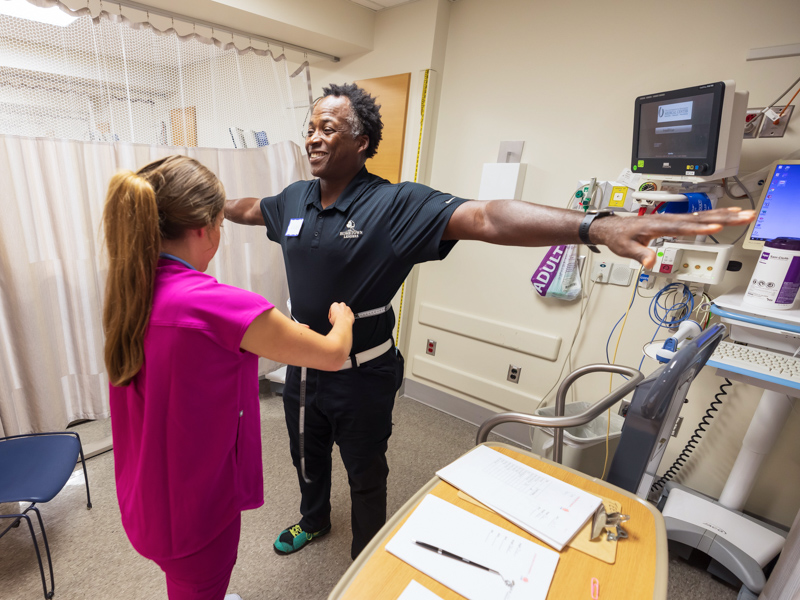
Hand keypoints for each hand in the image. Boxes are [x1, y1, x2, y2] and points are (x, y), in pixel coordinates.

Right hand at [328, 302, 354, 326]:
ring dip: (344, 315)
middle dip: (339, 312)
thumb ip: (332, 317)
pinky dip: (348, 317)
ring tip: (342, 320)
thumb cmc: (337, 320)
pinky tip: (346, 321)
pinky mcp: (352, 313)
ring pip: (345, 311)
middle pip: (340, 308)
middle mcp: (342, 305)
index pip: (332, 308)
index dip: (332, 314)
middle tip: (337, 318)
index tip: (332, 318)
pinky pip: (349, 315)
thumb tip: (333, 319)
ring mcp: (348, 308)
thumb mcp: (330, 319)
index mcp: (335, 305)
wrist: (343, 324)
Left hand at [590, 207, 755, 268]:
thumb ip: (639, 255)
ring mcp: (674, 219)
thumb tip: (649, 261)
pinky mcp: (676, 221)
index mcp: (658, 225)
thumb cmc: (620, 237)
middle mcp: (669, 219)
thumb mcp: (626, 249)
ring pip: (703, 215)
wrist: (613, 228)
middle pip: (701, 218)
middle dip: (724, 217)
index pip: (683, 227)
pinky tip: (727, 215)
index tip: (716, 227)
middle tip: (744, 216)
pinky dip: (715, 215)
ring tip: (744, 213)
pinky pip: (698, 217)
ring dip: (725, 214)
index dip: (700, 228)